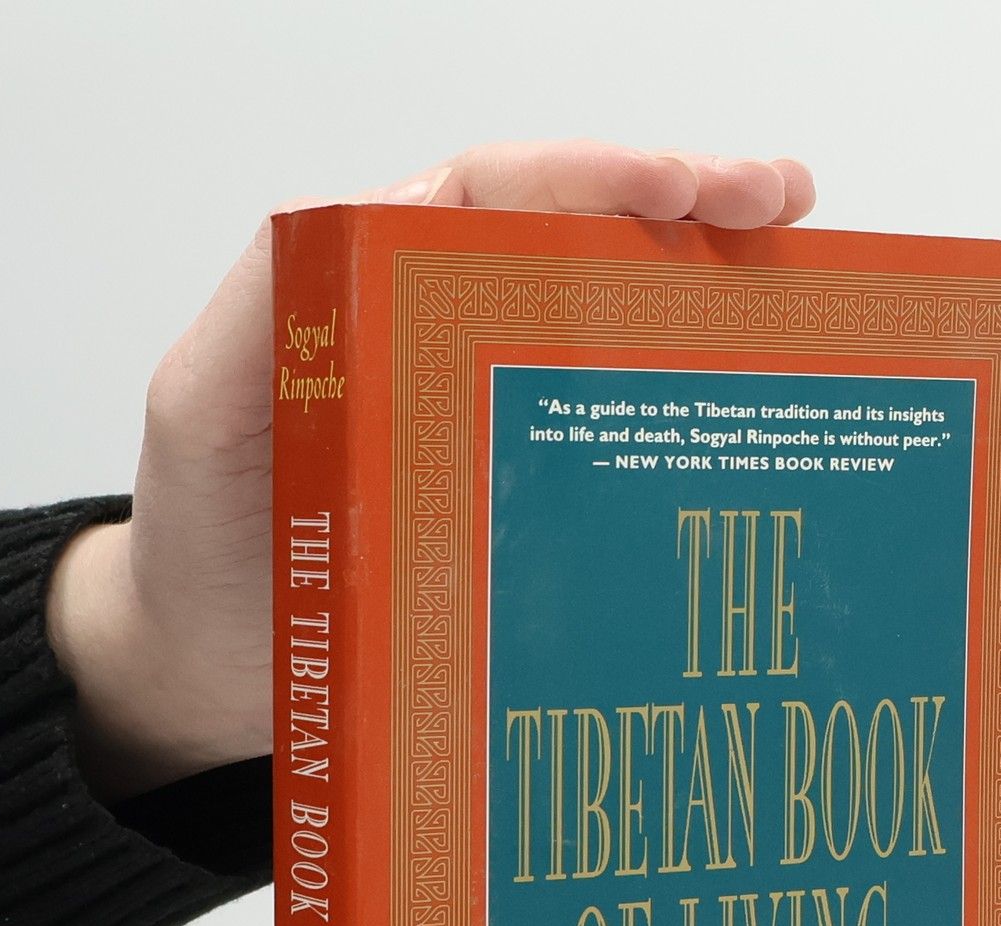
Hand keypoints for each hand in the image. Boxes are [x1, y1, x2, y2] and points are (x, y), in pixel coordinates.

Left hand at [47, 142, 816, 800]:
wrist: (206, 672)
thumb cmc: (202, 538)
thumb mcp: (206, 405)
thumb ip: (268, 308)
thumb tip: (374, 219)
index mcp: (380, 286)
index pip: (500, 197)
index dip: (596, 178)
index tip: (685, 188)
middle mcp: (450, 334)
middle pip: (581, 241)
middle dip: (689, 207)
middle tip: (783, 206)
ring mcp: (495, 417)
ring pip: (611, 326)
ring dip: (707, 290)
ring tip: (798, 270)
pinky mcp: (519, 498)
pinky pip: (608, 437)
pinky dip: (681, 408)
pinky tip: (749, 403)